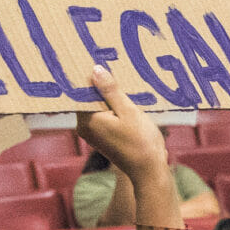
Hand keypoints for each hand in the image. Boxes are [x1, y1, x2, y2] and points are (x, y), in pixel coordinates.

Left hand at [72, 66, 168, 183]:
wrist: (149, 171)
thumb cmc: (141, 143)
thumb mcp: (128, 112)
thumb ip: (111, 91)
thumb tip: (95, 70)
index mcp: (87, 120)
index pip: (80, 90)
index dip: (86, 74)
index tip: (90, 57)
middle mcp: (84, 127)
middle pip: (87, 97)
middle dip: (98, 83)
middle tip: (106, 61)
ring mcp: (92, 133)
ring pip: (96, 106)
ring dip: (107, 94)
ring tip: (117, 76)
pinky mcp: (102, 136)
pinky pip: (103, 115)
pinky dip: (111, 106)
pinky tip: (123, 97)